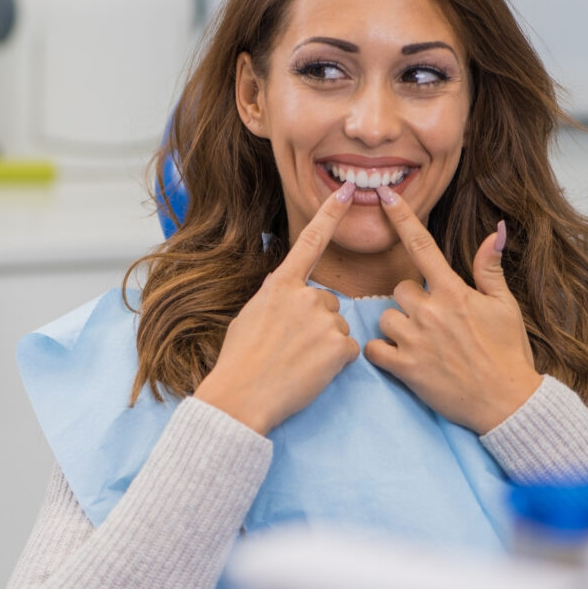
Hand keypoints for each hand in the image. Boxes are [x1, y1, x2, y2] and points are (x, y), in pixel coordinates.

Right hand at [194, 181, 361, 435]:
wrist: (241, 396)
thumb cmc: (239, 361)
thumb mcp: (250, 316)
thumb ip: (276, 299)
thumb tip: (288, 296)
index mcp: (280, 285)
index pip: (310, 241)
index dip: (330, 214)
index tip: (347, 192)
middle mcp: (305, 295)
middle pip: (327, 303)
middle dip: (316, 324)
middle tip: (291, 348)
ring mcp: (324, 320)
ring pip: (337, 327)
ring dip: (325, 345)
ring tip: (297, 362)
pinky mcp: (339, 346)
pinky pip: (348, 350)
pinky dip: (335, 363)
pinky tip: (311, 372)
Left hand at [363, 186, 541, 434]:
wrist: (506, 402)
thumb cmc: (508, 353)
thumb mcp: (505, 306)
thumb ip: (489, 268)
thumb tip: (495, 231)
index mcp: (455, 292)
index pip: (422, 245)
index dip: (402, 217)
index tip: (385, 196)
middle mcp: (432, 311)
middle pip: (399, 289)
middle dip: (411, 302)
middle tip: (433, 323)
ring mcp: (416, 339)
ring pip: (385, 318)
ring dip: (398, 328)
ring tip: (422, 344)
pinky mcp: (405, 368)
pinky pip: (374, 348)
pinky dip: (382, 352)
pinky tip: (401, 358)